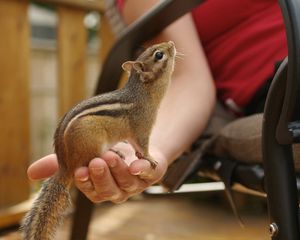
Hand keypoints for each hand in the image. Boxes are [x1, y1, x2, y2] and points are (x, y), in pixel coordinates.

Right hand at [27, 142, 167, 203]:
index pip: (90, 190)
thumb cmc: (107, 150)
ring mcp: (136, 183)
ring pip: (127, 183)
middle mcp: (117, 189)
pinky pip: (149, 174)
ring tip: (111, 154)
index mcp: (100, 187)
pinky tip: (136, 163)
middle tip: (96, 161)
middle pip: (108, 191)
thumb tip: (31, 173)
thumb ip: (63, 162)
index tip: (79, 170)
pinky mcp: (152, 173)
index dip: (85, 182)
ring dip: (118, 170)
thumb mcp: (84, 153)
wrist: (137, 141)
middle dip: (102, 177)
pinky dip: (143, 169)